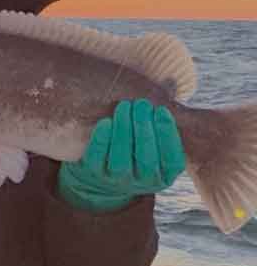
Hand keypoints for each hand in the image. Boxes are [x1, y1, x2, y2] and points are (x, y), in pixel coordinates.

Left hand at [58, 99, 185, 211]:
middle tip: (141, 103)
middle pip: (146, 158)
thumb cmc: (137, 149)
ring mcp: (117, 180)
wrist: (104, 173)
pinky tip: (106, 121)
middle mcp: (142, 183)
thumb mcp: (156, 144)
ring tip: (124, 106)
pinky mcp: (94, 174)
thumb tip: (171, 83)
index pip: (172, 160)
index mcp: (164, 176)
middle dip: (144, 128)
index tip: (161, 110)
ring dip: (123, 130)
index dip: (167, 134)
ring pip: (121, 158)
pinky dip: (102, 139)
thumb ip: (162, 122)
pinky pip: (98, 158)